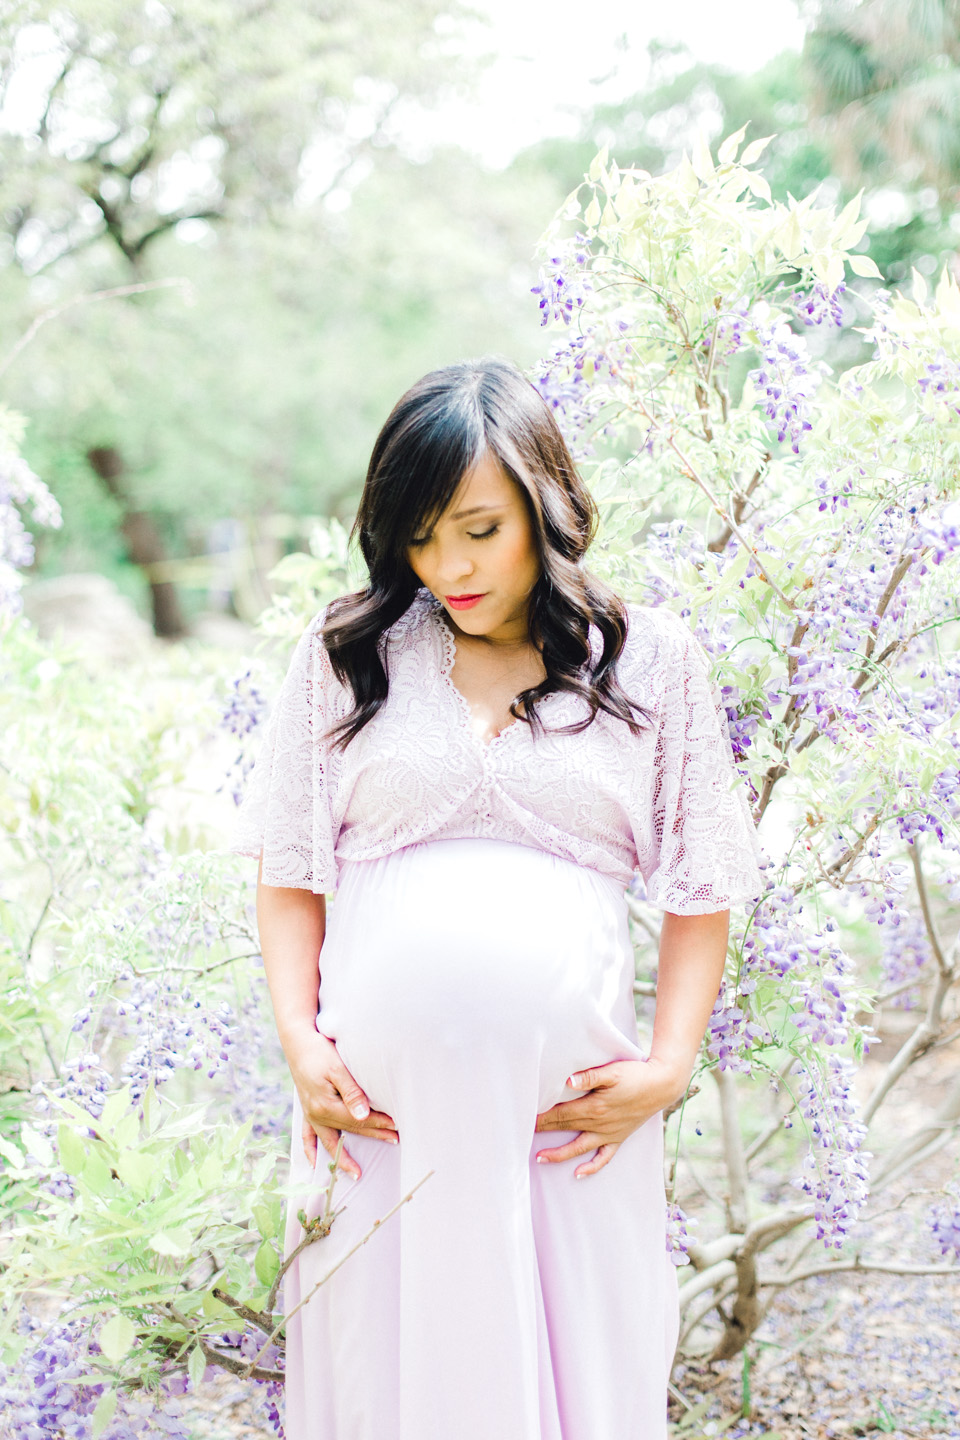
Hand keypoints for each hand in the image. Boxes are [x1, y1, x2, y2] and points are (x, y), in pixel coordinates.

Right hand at [286, 1030, 397, 1178]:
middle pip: (349, 1130)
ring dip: (343, 1156)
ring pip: (330, 1140)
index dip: (378, 1123)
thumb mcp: (337, 1068)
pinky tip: (315, 1162)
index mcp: (325, 1106)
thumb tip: (363, 1115)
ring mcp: (310, 1114)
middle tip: (394, 1140)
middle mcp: (316, 1114)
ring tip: (356, 1173)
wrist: (297, 1041)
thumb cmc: (319, 1051)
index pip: (358, 1120)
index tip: (396, 1126)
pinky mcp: (306, 1109)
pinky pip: (306, 1136)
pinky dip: (310, 1150)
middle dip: (373, 1135)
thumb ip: (351, 1092)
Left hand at [534, 1056, 687, 1178]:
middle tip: (521, 1134)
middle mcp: (599, 1124)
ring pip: (579, 1148)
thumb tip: (567, 1081)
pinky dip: (591, 1167)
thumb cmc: (635, 1074)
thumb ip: (589, 1076)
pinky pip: (603, 1157)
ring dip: (559, 1154)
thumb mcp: (612, 1071)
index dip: (542, 1116)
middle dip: (543, 1130)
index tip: (525, 1118)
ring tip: (540, 1159)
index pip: (561, 1113)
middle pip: (565, 1128)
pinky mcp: (618, 1138)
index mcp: (594, 1107)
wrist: (661, 1086)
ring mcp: (609, 1133)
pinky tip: (579, 1174)